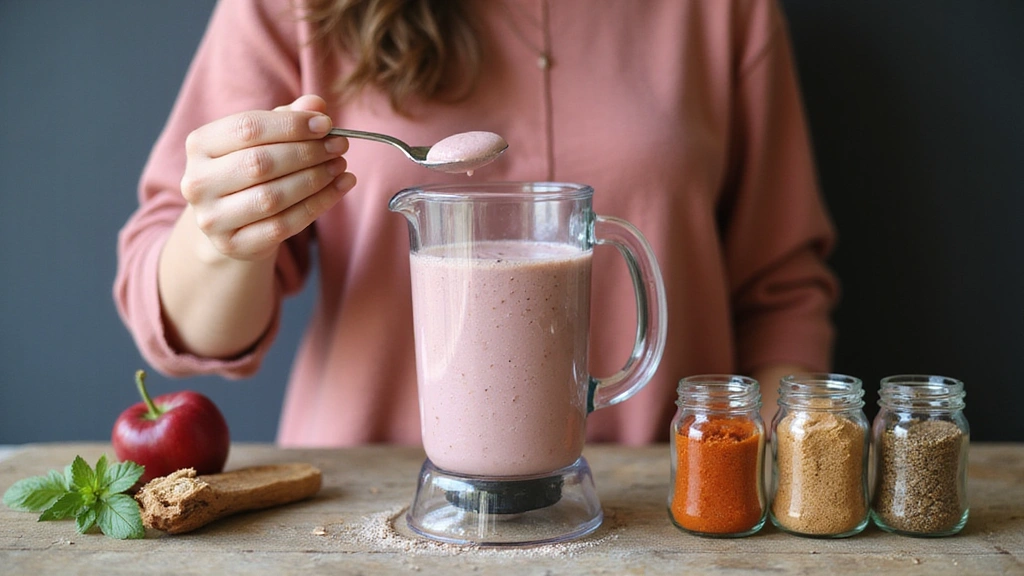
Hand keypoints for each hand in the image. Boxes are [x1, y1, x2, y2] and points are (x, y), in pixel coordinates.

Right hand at [180, 94, 355, 260]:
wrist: (230, 222)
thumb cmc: (248, 170)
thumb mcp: (263, 139)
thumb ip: (286, 119)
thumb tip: (316, 105)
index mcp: (199, 145)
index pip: (247, 128)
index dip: (292, 125)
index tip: (326, 124)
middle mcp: (198, 182)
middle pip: (260, 163)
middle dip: (307, 152)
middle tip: (339, 146)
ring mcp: (213, 218)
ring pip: (272, 197)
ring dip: (315, 179)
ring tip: (340, 165)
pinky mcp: (234, 245)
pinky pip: (283, 225)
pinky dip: (317, 205)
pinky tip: (339, 188)